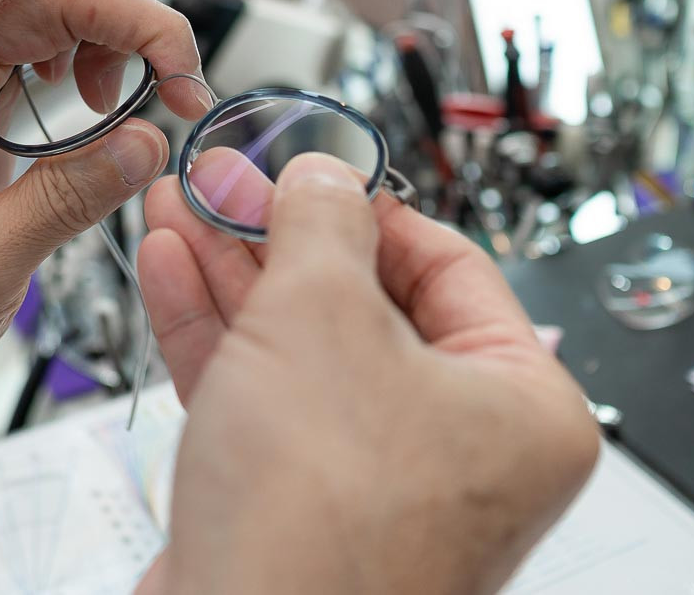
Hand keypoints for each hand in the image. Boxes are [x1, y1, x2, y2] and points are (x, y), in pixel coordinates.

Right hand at [136, 155, 597, 593]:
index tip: (306, 165)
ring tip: (184, 208)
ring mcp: (375, 480)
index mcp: (520, 406)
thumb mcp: (322, 317)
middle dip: (280, 234)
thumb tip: (322, 175)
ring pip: (303, 344)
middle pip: (365, 301)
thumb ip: (322, 224)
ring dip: (236, 272)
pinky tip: (174, 269)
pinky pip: (266, 393)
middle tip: (228, 181)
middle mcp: (459, 448)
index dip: (366, 204)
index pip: (448, 263)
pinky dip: (218, 331)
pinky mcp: (300, 501)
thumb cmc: (318, 527)